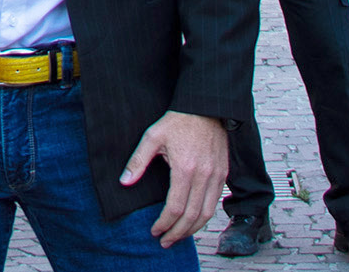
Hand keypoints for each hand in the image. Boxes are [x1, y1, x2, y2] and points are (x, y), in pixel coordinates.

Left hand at [120, 111, 227, 247]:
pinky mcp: (223, 173)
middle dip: (177, 233)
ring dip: (192, 229)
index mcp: (185, 168)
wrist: (206, 106)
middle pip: (192, 216)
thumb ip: (138, 161)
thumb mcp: (153, 136)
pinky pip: (215, 202)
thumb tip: (125, 182)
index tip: (154, 230)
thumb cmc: (178, 120)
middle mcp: (204, 175)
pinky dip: (204, 216)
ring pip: (207, 213)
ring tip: (178, 236)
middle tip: (165, 241)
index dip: (164, 223)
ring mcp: (217, 175)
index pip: (175, 207)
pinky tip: (193, 220)